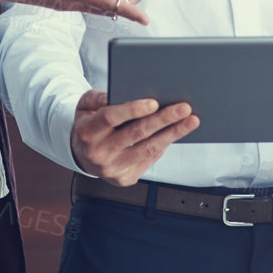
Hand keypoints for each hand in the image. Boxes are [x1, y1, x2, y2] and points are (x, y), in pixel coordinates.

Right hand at [68, 89, 197, 185]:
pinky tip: (177, 132)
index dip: (132, 109)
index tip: (154, 102)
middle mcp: (98, 153)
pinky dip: (164, 145)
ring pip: (147, 149)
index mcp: (87, 131)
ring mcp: (112, 169)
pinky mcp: (124, 179)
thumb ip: (99, 97)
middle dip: (163, 120)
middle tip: (184, 108)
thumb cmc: (89, 123)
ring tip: (191, 121)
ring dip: (172, 134)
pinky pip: (149, 159)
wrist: (82, 154)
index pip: (110, 117)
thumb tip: (123, 93)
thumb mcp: (85, 105)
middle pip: (135, 134)